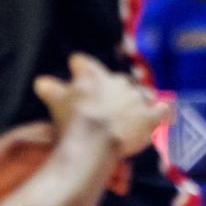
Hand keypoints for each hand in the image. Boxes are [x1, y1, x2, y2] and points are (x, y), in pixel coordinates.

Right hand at [34, 53, 171, 157]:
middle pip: (118, 80)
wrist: (94, 140)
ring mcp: (135, 98)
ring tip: (134, 111)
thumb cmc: (73, 121)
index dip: (80, 66)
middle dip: (114, 89)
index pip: (86, 64)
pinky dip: (165, 110)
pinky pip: (162, 110)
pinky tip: (166, 110)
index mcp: (95, 75)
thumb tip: (39, 81)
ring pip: (140, 93)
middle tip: (108, 103)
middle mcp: (118, 81)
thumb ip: (51, 90)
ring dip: (138, 100)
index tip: (76, 65)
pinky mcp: (149, 116)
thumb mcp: (58, 103)